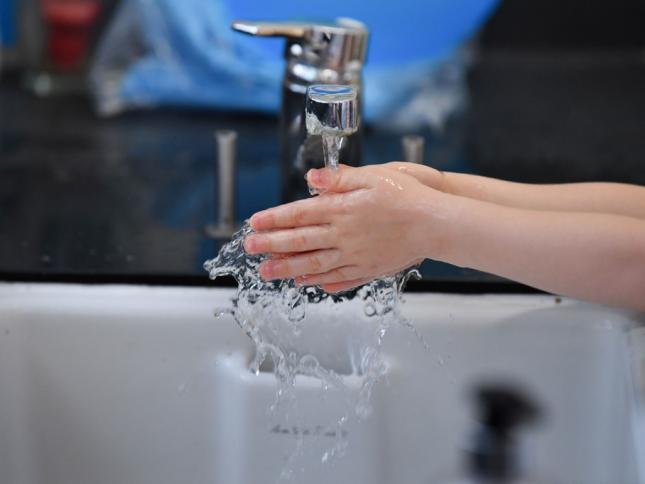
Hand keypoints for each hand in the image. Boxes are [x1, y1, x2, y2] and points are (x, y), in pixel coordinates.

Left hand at [244, 164, 448, 292]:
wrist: (435, 222)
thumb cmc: (407, 194)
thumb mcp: (373, 176)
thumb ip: (339, 180)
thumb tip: (311, 179)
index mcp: (341, 209)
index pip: (299, 214)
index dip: (274, 219)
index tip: (254, 223)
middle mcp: (343, 234)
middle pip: (300, 242)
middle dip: (271, 245)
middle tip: (250, 249)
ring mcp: (355, 255)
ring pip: (313, 264)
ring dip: (287, 269)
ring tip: (267, 273)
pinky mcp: (369, 268)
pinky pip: (339, 278)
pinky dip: (319, 281)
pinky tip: (305, 283)